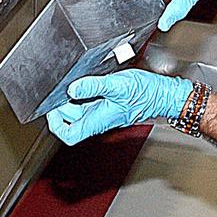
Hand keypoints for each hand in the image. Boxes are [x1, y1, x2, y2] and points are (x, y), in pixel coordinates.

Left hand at [46, 69, 192, 145]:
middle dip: (62, 105)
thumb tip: (72, 89)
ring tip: (74, 82)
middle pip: (71, 119)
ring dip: (73, 98)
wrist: (164, 95)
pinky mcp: (109, 105)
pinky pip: (90, 102)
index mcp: (97, 120)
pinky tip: (88, 81)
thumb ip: (92, 86)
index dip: (56, 123)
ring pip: (79, 110)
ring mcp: (104, 113)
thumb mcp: (116, 85)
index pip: (68, 134)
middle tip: (61, 88)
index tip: (52, 108)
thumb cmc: (146, 94)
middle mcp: (98, 119)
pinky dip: (84, 93)